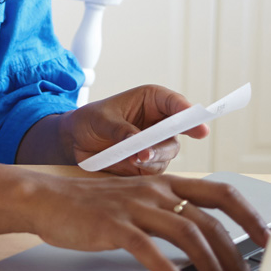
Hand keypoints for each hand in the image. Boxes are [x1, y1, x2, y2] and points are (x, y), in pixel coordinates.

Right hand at [27, 173, 269, 270]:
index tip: (267, 238)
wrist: (50, 199)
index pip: (220, 192)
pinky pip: (147, 248)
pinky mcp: (113, 225)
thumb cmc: (96, 206)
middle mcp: (156, 191)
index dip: (248, 214)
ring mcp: (135, 206)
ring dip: (209, 265)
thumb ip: (171, 213)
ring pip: (186, 232)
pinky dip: (167, 269)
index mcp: (167, 183)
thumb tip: (206, 240)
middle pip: (209, 219)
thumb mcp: (140, 202)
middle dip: (235, 252)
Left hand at [61, 85, 209, 175]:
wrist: (75, 142)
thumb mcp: (102, 120)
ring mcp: (156, 144)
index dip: (187, 111)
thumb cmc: (90, 120)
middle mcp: (159, 122)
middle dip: (167, 141)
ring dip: (153, 157)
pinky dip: (144, 169)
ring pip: (168, 153)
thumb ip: (122, 130)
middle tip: (152, 149)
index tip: (195, 119)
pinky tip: (130, 164)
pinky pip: (155, 169)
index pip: (176, 103)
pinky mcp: (148, 164)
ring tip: (134, 157)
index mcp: (152, 101)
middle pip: (178, 132)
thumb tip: (139, 145)